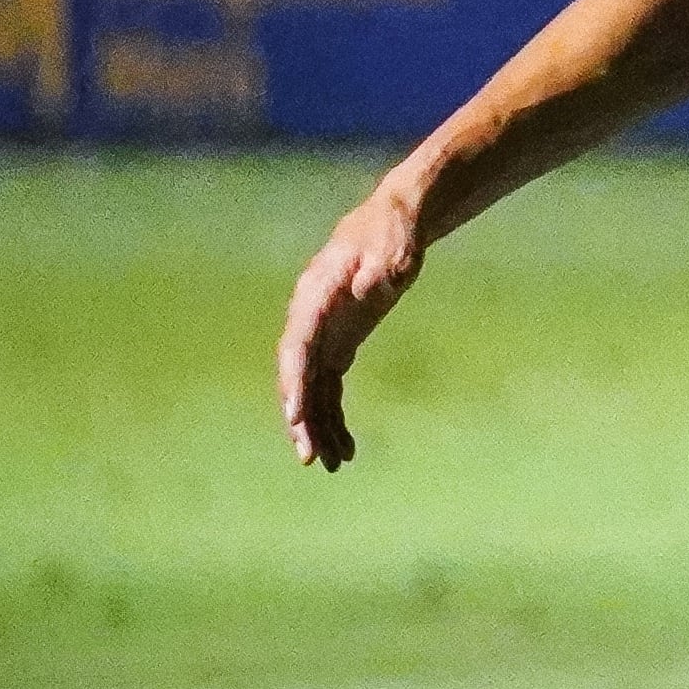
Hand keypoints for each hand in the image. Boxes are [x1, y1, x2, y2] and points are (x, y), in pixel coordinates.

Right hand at [278, 185, 425, 469]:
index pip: (297, 347)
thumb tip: (368, 288)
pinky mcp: (336, 345)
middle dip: (302, 419)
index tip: (295, 418)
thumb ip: (382, 266)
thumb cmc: (393, 232)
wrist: (393, 224)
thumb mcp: (394, 245)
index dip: (294, 384)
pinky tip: (345, 447)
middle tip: (311, 458)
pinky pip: (328, 389)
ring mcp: (321, 335)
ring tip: (332, 464)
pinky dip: (333, 417)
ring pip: (311, 390)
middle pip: (298, 377)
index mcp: (315, 297)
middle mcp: (309, 320)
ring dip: (318, 428)